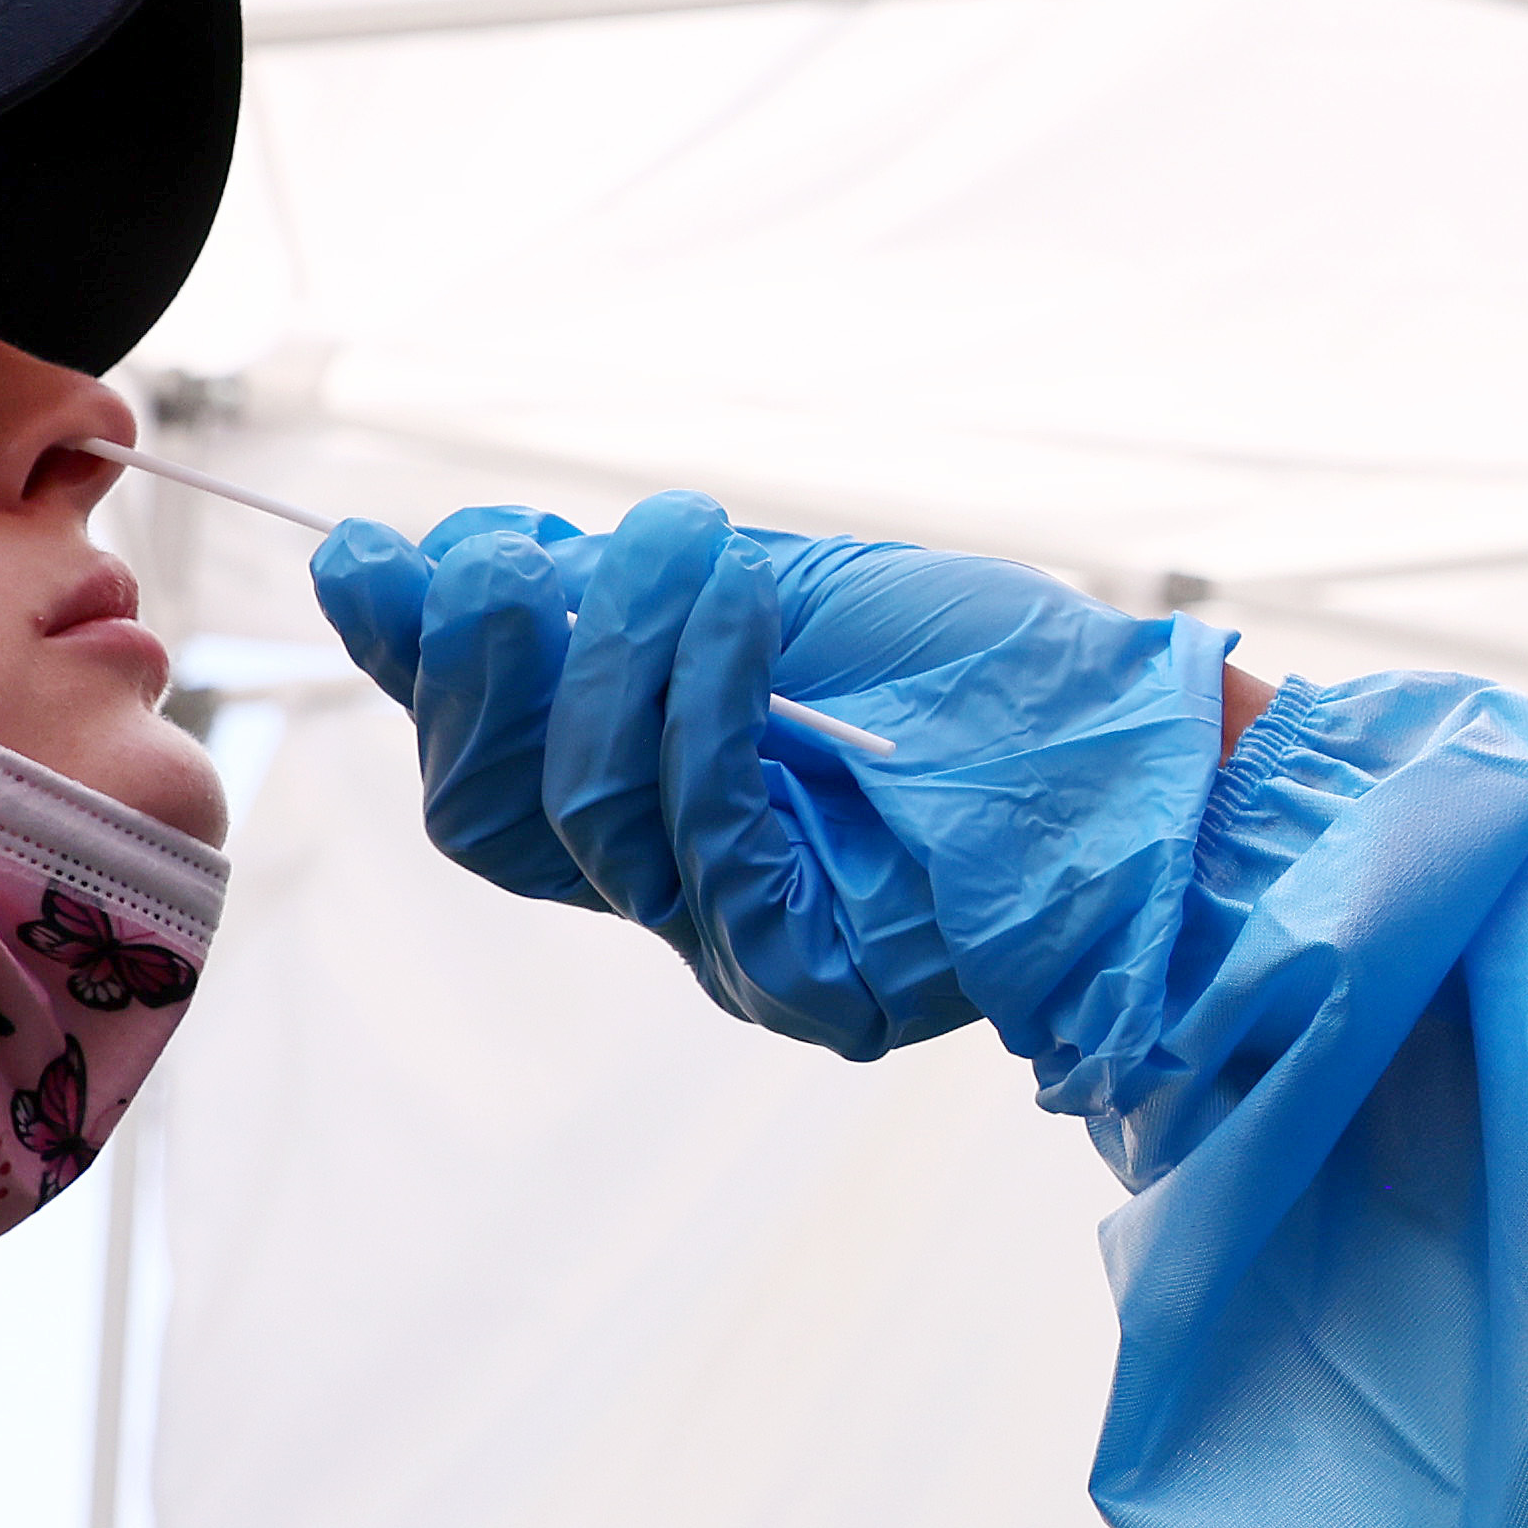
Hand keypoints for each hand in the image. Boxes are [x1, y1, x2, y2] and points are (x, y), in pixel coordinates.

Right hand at [314, 496, 1230, 1072]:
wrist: (1155, 747)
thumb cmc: (980, 669)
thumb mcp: (766, 590)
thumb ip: (596, 590)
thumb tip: (395, 553)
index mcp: (654, 804)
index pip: (484, 760)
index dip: (418, 664)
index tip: (371, 554)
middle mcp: (676, 891)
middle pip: (492, 817)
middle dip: (479, 669)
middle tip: (504, 555)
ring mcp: (738, 949)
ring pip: (588, 822)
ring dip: (616, 656)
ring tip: (692, 545)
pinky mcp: (814, 982)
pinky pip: (709, 849)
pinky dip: (709, 707)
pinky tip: (747, 610)